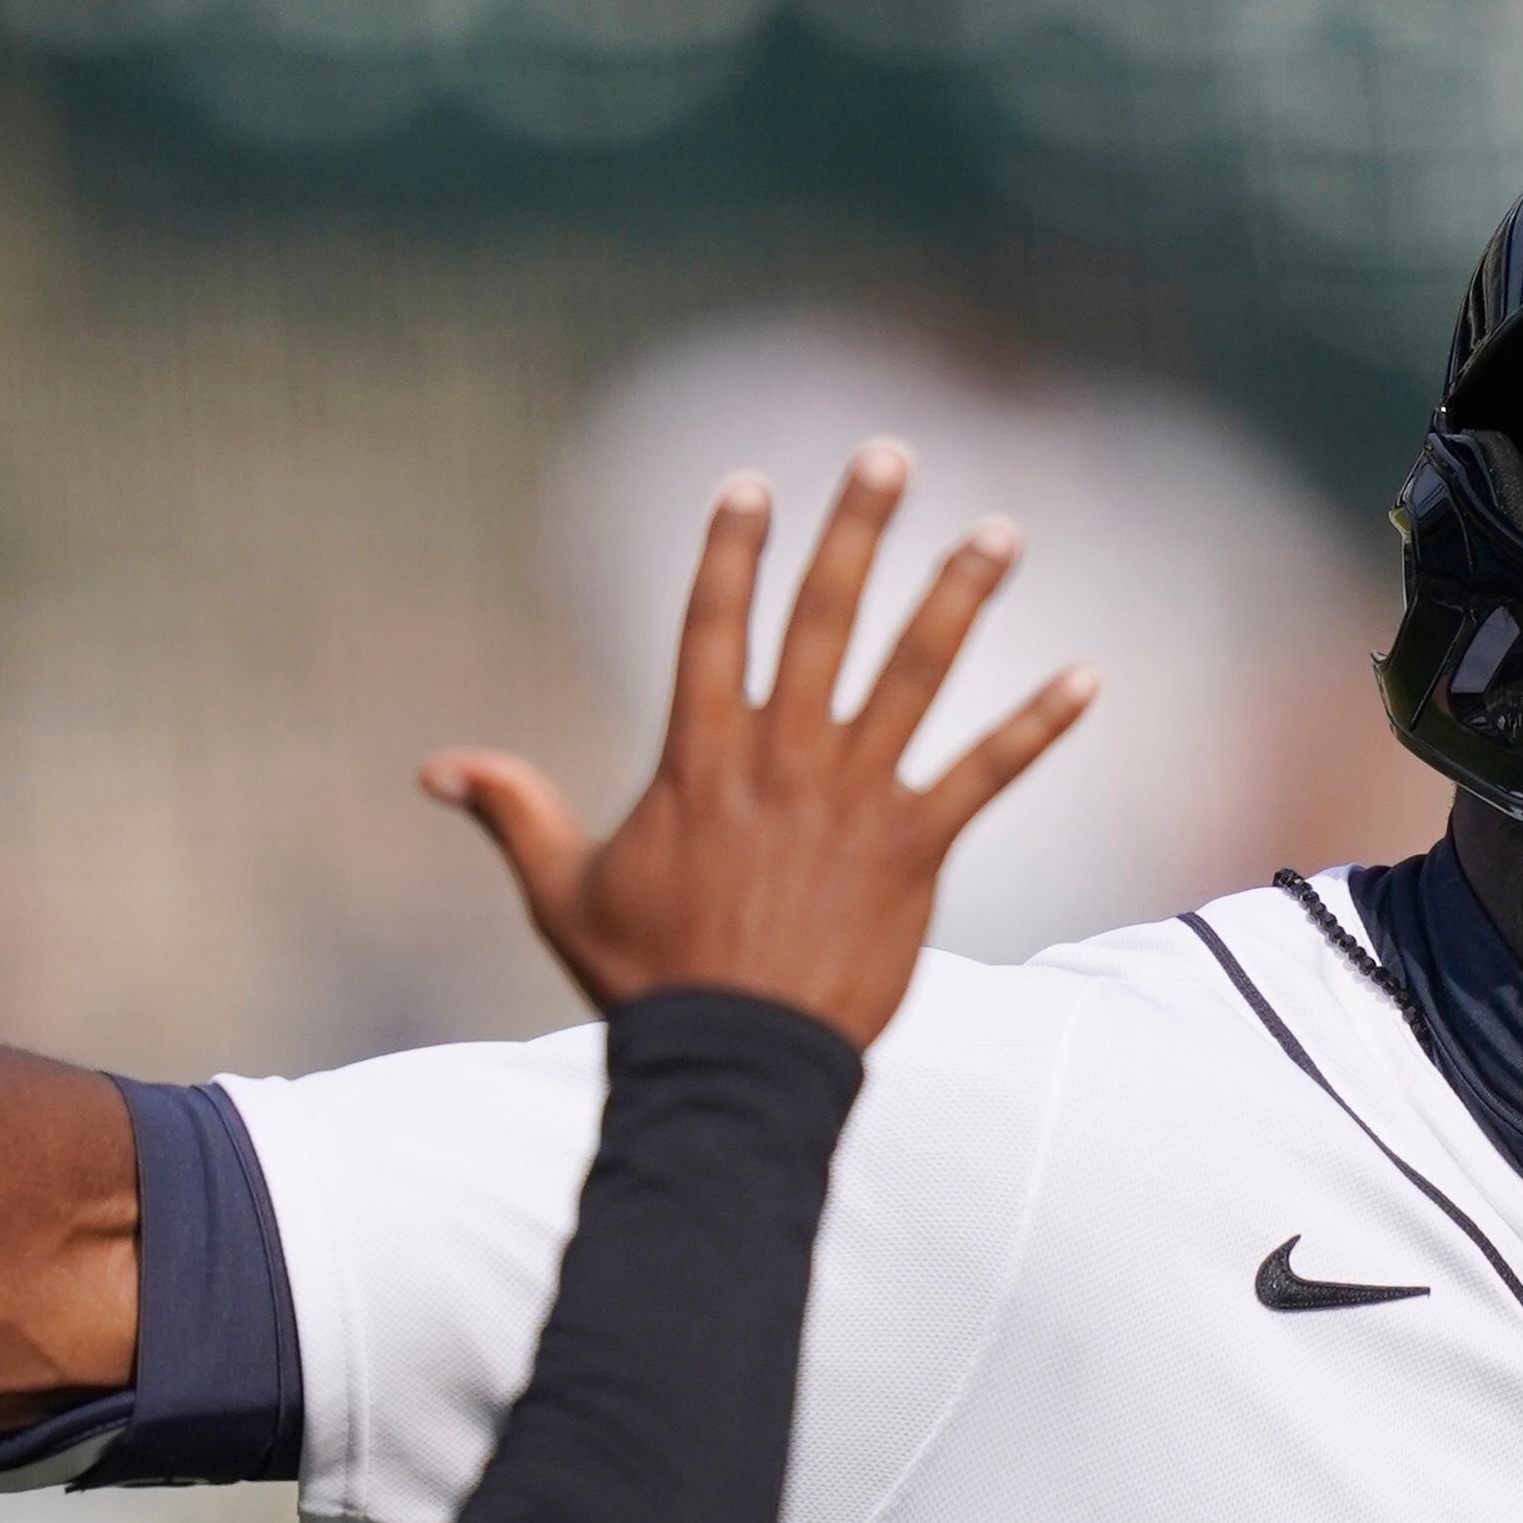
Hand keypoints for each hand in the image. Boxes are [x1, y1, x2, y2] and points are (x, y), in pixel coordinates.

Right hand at [426, 443, 1090, 1049]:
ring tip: (999, 534)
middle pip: (823, 621)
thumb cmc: (645, 981)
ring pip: (915, 677)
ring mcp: (855, 802)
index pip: (713, 627)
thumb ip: (514, 813)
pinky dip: (1038, 727)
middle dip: (856, 532)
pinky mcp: (915, 853)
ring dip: (959, 599)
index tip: (753, 485)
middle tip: (889, 456)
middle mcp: (783, 762)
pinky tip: (1087, 678)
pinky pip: (986, 777)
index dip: (732, 551)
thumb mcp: (564, 891)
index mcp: (700, 760)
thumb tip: (434, 767)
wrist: (733, 1066)